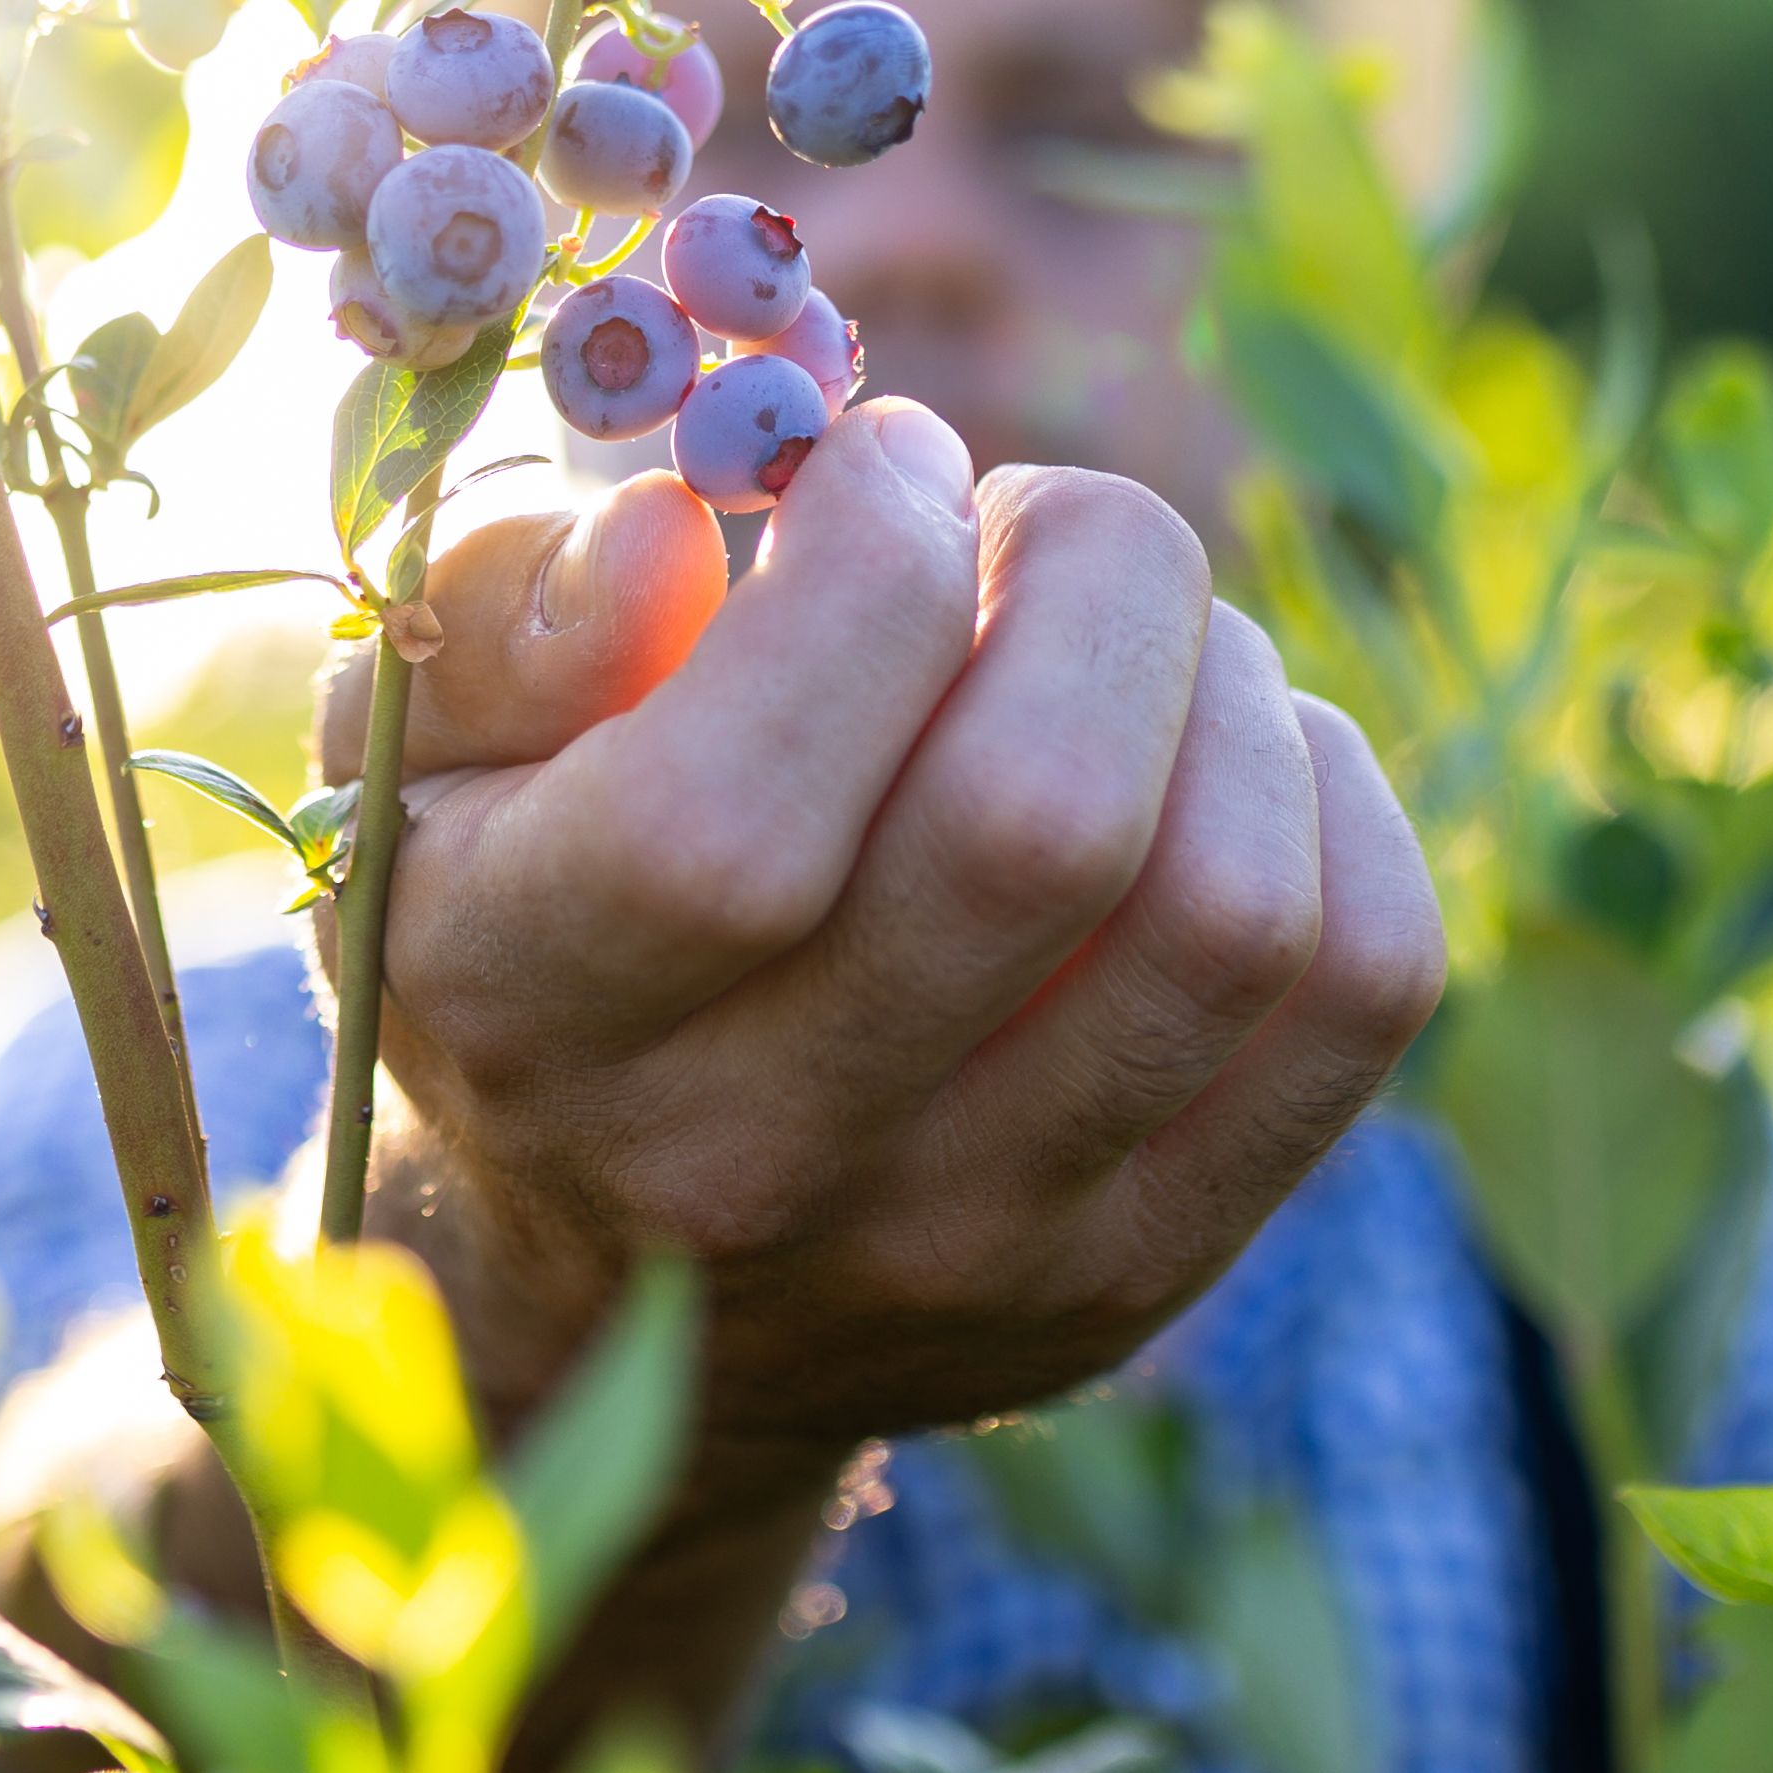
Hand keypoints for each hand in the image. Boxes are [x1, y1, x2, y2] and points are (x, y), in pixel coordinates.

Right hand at [320, 399, 1444, 1506]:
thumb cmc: (515, 929)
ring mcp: (980, 1240)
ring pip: (1234, 903)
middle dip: (1084, 568)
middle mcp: (752, 1164)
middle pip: (1043, 828)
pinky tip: (1210, 759)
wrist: (614, 1303)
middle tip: (1017, 524)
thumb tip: (664, 536)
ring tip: (1109, 644)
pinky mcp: (1155, 1264)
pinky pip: (1361, 983)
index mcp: (534, 1016)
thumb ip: (490, 624)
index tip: (874, 469)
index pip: (733, 823)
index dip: (856, 574)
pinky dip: (1326, 799)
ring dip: (1214, 679)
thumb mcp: (411, 768)